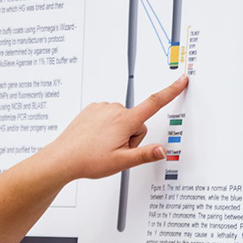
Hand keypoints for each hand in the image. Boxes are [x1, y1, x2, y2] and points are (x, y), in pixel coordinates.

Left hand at [49, 75, 187, 180]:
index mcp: (124, 120)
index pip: (154, 103)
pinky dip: (105, 128)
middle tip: (115, 150)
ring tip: (102, 146)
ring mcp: (100, 109)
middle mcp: (113, 110)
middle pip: (136, 121)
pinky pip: (107, 117)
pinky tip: (95, 139)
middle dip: (131, 136)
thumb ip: (144, 155)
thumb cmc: (87, 160)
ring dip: (117, 132)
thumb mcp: (121, 162)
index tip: (181, 80)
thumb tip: (162, 151)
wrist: (62, 159)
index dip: (170, 91)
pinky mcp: (90, 110)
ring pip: (121, 120)